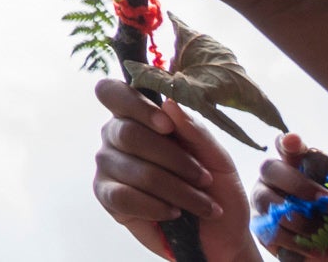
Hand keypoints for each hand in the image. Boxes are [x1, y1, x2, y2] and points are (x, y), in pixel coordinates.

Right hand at [92, 80, 256, 260]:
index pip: (112, 92)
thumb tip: (168, 103)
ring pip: (134, 169)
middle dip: (173, 159)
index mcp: (138, 114)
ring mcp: (108, 164)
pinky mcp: (106, 195)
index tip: (167, 125)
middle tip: (203, 177)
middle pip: (127, 133)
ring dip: (176, 189)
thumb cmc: (216, 188)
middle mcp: (115, 135)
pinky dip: (155, 206)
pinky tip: (174, 213)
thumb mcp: (217, 157)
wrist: (220, 233)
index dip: (135, 105)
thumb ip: (194, 130)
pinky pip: (124, 196)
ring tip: (201, 204)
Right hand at [253, 135, 327, 261]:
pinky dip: (291, 239)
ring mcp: (267, 205)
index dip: (288, 142)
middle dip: (296, 183)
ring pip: (265, 198)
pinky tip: (312, 247)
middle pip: (270, 168)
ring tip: (320, 233)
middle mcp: (280, 182)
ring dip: (295, 217)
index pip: (290, 147)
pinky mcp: (263, 230)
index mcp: (306, 171)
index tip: (294, 141)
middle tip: (322, 201)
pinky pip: (268, 229)